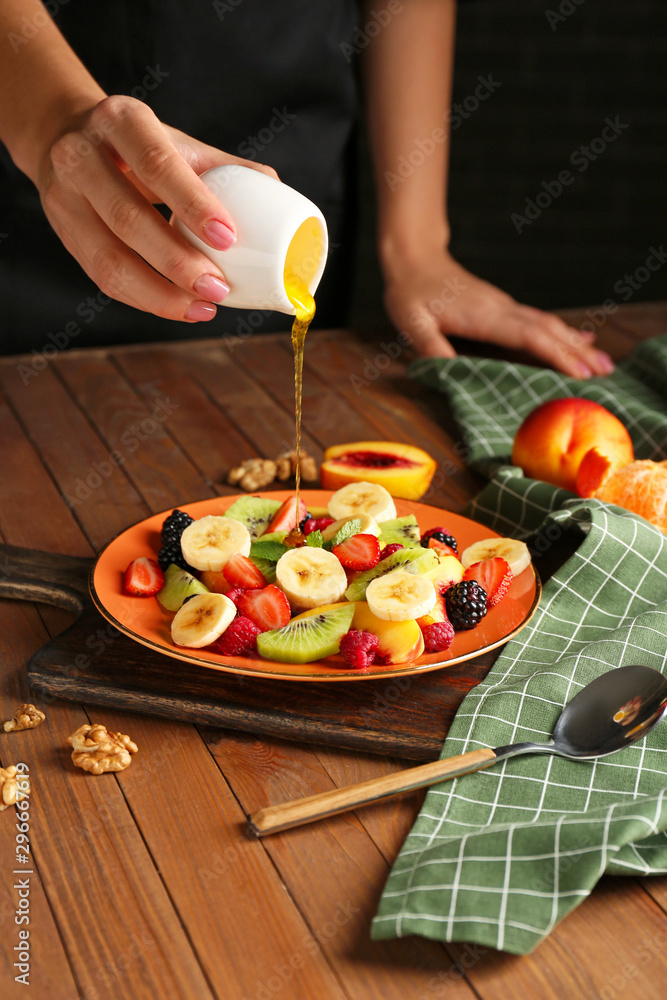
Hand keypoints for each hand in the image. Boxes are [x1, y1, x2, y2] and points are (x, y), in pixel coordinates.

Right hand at [36, 95, 277, 321]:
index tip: (229, 238)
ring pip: (108, 258)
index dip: (192, 204)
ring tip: (203, 307)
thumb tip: (278, 194)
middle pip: (127, 218)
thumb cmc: (137, 145)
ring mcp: (65, 197)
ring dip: (160, 293)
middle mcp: (81, 155)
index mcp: (121, 120)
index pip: (156, 162)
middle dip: (177, 261)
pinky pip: (102, 278)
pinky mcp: (64, 234)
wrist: (67, 138)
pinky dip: (145, 299)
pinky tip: (179, 307)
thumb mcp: (175, 141)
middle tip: (219, 287)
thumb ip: (224, 167)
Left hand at [382, 250, 614, 378]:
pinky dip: (564, 333)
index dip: (556, 354)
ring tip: (603, 363)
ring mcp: (506, 307)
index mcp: (484, 315)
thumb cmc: (411, 292)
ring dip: (577, 344)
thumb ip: (431, 346)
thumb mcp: (412, 322)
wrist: (415, 258)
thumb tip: (447, 372)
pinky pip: (540, 322)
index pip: (528, 336)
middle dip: (578, 353)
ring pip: (549, 326)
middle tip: (605, 373)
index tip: (579, 372)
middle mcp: (502, 309)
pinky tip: (581, 340)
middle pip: (549, 331)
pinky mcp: (504, 308)